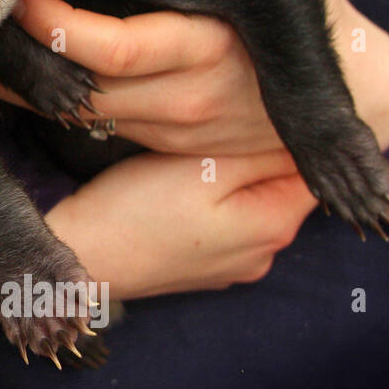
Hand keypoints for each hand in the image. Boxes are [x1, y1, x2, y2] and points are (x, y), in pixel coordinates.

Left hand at [0, 0, 388, 156]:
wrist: (344, 87)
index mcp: (205, 42)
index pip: (112, 50)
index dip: (52, 32)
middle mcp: (181, 94)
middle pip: (72, 88)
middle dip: (2, 62)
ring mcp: (165, 126)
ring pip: (65, 111)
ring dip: (0, 83)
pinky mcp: (153, 142)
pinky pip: (78, 124)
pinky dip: (28, 97)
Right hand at [45, 148, 315, 298]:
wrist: (79, 257)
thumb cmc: (136, 207)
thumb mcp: (202, 165)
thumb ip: (260, 152)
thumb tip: (298, 138)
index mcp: (275, 226)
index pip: (308, 169)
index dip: (281, 136)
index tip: (242, 118)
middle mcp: (264, 254)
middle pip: (277, 187)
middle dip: (251, 158)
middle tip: (205, 136)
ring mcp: (232, 267)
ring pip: (246, 205)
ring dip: (225, 182)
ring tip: (184, 165)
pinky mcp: (202, 269)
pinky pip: (221, 226)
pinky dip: (205, 206)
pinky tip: (171, 195)